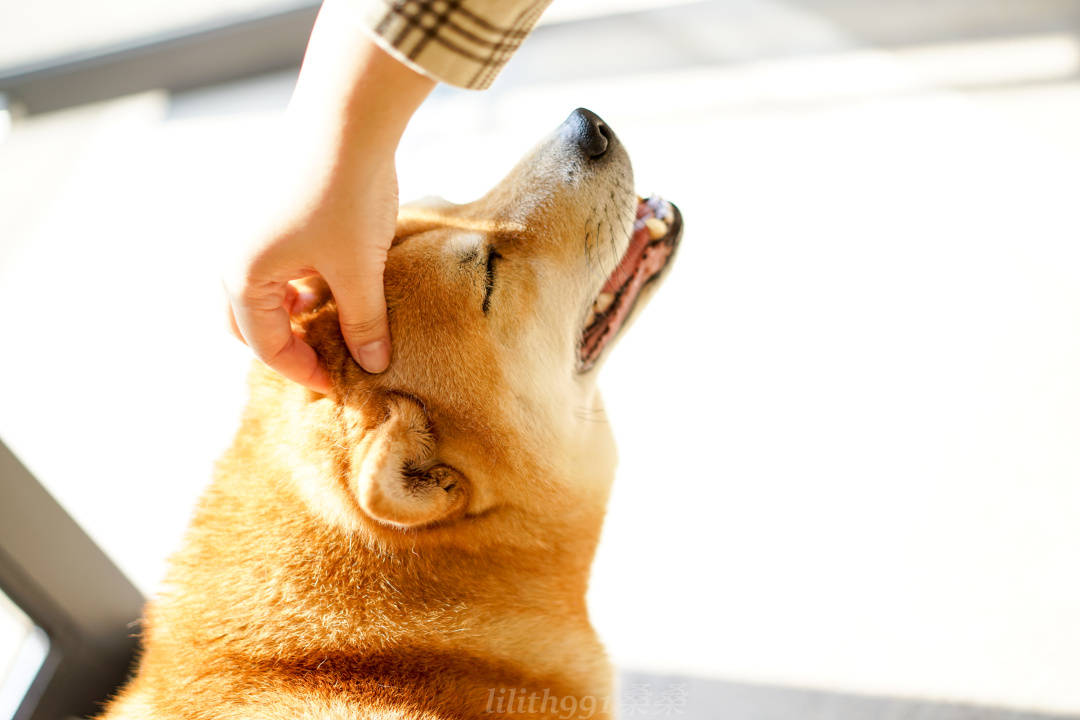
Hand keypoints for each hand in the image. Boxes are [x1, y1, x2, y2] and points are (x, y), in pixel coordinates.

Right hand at [224, 1, 434, 392]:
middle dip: (284, 348)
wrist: (348, 119)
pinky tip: (332, 285)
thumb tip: (374, 366)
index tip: (341, 388)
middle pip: (247, 324)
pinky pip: (273, 266)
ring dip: (290, 317)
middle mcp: (234, 256)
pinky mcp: (269, 212)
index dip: (305, 373)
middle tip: (327, 363)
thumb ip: (364, 324)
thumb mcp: (360, 271)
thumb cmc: (347, 196)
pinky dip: (296, 287)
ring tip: (333, 327)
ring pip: (260, 294)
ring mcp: (248, 232)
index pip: (268, 348)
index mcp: (243, 278)